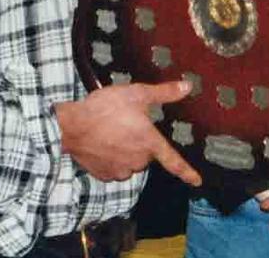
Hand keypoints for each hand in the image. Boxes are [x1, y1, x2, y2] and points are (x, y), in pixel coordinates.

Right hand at [56, 80, 200, 184]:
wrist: (71, 126)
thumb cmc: (105, 108)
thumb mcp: (137, 94)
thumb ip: (164, 93)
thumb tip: (187, 86)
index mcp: (149, 143)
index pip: (173, 161)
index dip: (187, 172)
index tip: (197, 181)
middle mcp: (138, 160)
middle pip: (147, 153)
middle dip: (140, 141)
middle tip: (125, 124)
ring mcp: (121, 170)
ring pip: (131, 161)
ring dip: (126, 150)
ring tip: (111, 132)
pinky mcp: (104, 175)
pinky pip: (115, 168)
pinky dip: (112, 158)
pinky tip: (102, 144)